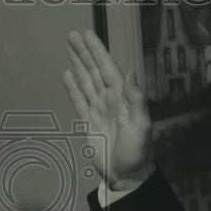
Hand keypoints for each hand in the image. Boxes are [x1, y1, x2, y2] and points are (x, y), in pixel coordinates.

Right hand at [63, 30, 153, 190]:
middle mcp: (110, 100)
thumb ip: (136, 99)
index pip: (107, 68)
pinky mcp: (89, 123)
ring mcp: (99, 110)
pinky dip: (73, 87)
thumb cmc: (138, 153)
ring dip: (78, 64)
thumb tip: (129, 73)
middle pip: (94, 70)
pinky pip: (79, 100)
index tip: (88, 35)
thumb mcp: (142, 126)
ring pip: (86, 81)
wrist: (127, 175)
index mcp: (122, 98)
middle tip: (73, 35)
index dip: (97, 51)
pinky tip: (68, 75)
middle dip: (84, 52)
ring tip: (69, 48)